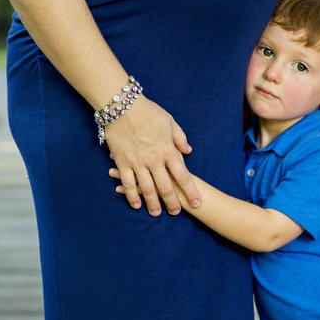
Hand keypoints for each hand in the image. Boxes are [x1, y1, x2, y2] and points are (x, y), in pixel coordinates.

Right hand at [104, 96, 200, 215]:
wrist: (123, 106)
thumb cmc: (148, 111)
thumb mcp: (169, 121)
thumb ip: (179, 138)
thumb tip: (187, 151)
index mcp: (168, 150)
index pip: (183, 175)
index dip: (190, 191)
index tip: (197, 202)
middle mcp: (154, 159)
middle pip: (166, 186)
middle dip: (172, 202)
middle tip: (176, 212)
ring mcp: (137, 162)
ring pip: (147, 188)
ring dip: (152, 203)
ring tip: (156, 213)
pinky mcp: (122, 162)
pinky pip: (128, 183)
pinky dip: (132, 195)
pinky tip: (136, 204)